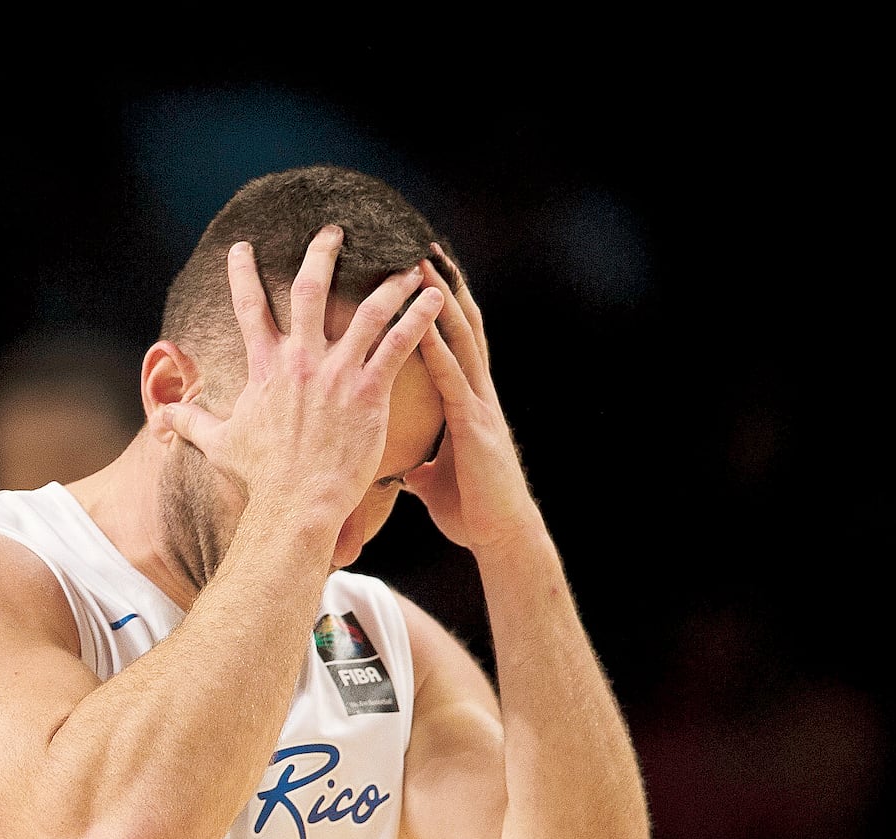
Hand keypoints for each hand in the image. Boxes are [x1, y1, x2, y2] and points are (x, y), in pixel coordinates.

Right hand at [161, 227, 444, 532]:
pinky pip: (398, 343)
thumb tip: (161, 414)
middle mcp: (301, 361)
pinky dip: (419, 317)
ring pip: (367, 311)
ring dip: (388, 283)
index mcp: (266, 369)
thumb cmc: (259, 478)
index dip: (242, 274)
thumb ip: (192, 421)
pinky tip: (435, 297)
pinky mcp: (369, 391)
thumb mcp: (218, 445)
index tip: (241, 247)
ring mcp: (337, 374)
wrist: (294, 504)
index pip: (249, 309)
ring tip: (407, 264)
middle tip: (335, 230)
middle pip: (311, 289)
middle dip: (322, 253)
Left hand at [405, 256, 544, 556]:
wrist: (499, 536)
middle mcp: (475, 393)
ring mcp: (478, 405)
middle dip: (442, 285)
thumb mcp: (432, 476)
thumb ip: (417, 458)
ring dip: (441, 302)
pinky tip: (421, 326)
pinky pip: (453, 381)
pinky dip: (437, 351)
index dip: (436, 305)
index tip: (418, 271)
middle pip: (459, 326)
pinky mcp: (475, 426)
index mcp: (465, 400)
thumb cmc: (469, 508)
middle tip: (422, 245)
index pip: (451, 340)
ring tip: (423, 265)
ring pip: (461, 341)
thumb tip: (396, 461)